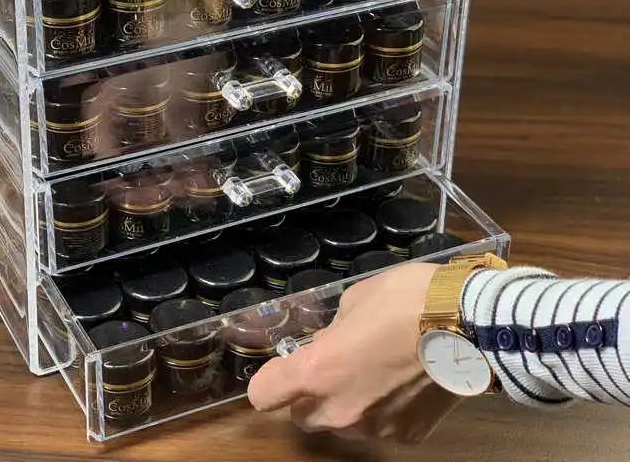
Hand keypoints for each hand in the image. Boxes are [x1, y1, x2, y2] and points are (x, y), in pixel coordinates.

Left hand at [247, 262, 461, 442]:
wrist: (471, 324)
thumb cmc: (407, 300)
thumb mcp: (356, 299)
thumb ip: (333, 329)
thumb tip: (329, 341)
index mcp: (319, 371)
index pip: (265, 394)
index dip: (270, 380)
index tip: (284, 367)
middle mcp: (341, 409)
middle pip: (303, 417)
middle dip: (310, 395)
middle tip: (334, 365)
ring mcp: (376, 428)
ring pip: (344, 424)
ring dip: (349, 403)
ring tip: (377, 369)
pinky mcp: (409, 437)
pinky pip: (382, 427)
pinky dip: (385, 410)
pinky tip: (404, 381)